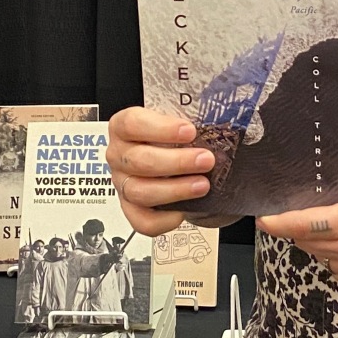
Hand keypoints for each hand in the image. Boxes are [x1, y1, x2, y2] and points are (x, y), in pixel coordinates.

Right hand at [106, 106, 216, 234]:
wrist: (179, 164)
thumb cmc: (176, 138)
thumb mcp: (181, 120)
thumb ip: (193, 117)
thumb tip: (218, 120)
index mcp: (124, 127)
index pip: (132, 124)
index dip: (161, 129)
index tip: (190, 131)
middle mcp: (119, 156)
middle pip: (139, 160)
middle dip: (177, 162)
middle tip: (206, 160)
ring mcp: (123, 184)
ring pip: (140, 192)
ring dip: (175, 190)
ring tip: (202, 185)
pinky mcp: (132, 210)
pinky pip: (143, 221)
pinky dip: (165, 219)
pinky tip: (184, 209)